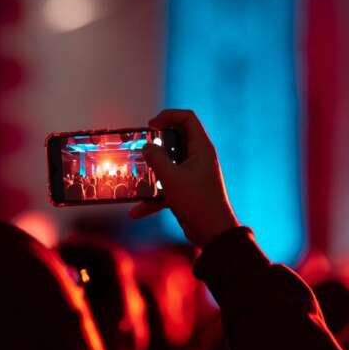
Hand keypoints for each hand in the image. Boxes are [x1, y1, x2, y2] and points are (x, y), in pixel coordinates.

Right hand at [129, 109, 238, 247]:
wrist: (213, 233)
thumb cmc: (197, 202)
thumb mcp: (171, 178)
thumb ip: (156, 159)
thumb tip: (147, 147)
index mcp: (201, 148)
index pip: (187, 118)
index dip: (168, 116)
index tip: (150, 125)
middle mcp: (199, 158)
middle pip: (176, 140)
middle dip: (156, 144)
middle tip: (141, 147)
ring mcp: (194, 174)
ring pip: (170, 164)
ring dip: (152, 171)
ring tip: (136, 175)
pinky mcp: (188, 190)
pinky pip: (168, 186)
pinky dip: (154, 197)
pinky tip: (137, 211)